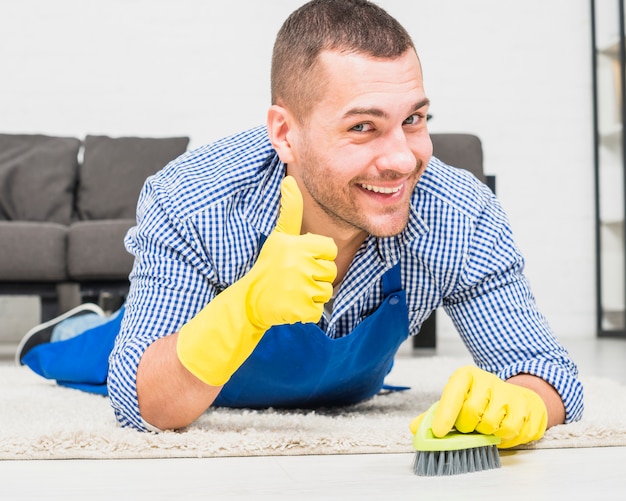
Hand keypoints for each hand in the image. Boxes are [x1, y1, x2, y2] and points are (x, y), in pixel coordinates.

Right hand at [177, 176, 336, 385]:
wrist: (249, 300)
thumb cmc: (269, 265)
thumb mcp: (279, 236)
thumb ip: (290, 209)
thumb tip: (289, 180)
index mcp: (297, 245)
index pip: (330, 249)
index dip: (318, 256)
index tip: (302, 260)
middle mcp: (299, 265)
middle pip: (330, 271)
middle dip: (315, 277)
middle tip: (295, 278)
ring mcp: (300, 288)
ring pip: (326, 291)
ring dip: (312, 295)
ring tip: (293, 291)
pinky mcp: (301, 310)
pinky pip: (318, 311)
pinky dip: (307, 312)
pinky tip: (292, 304)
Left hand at [410, 365, 547, 447]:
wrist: (517, 398)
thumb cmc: (480, 401)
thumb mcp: (456, 402)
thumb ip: (435, 415)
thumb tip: (415, 428)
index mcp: (466, 376)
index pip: (453, 393)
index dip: (445, 414)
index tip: (439, 432)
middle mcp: (488, 380)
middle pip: (472, 412)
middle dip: (468, 427)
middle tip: (470, 426)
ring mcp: (510, 394)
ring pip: (493, 424)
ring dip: (487, 433)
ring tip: (486, 426)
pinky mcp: (528, 409)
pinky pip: (513, 432)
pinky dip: (505, 438)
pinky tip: (503, 430)